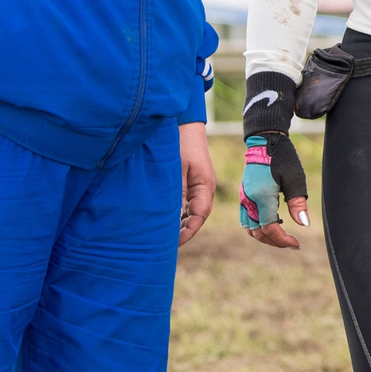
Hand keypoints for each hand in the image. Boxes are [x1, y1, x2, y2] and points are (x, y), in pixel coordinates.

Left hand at [178, 123, 215, 245]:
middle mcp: (205, 189)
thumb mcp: (177, 169)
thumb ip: (177, 192)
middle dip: (184, 232)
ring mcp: (199, 186)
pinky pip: (188, 203)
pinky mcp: (192, 182)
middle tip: (167, 245)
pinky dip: (179, 214)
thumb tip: (174, 215)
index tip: (175, 243)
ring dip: (181, 224)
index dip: (188, 232)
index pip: (199, 216)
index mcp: (205, 187)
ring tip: (166, 237)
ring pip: (192, 211)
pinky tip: (167, 220)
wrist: (184, 126)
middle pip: (197, 217)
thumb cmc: (180, 144)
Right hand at [239, 128, 308, 249]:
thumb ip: (298, 203)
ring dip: (265, 236)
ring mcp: (244, 199)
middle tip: (292, 243)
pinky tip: (273, 221)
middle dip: (275, 241)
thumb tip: (304, 224)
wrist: (264, 142)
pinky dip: (258, 227)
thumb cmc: (282, 158)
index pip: (270, 228)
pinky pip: (246, 219)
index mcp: (261, 197)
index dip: (283, 240)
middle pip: (258, 232)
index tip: (296, 243)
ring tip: (283, 235)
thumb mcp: (295, 179)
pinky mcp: (243, 196)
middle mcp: (249, 201)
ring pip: (250, 228)